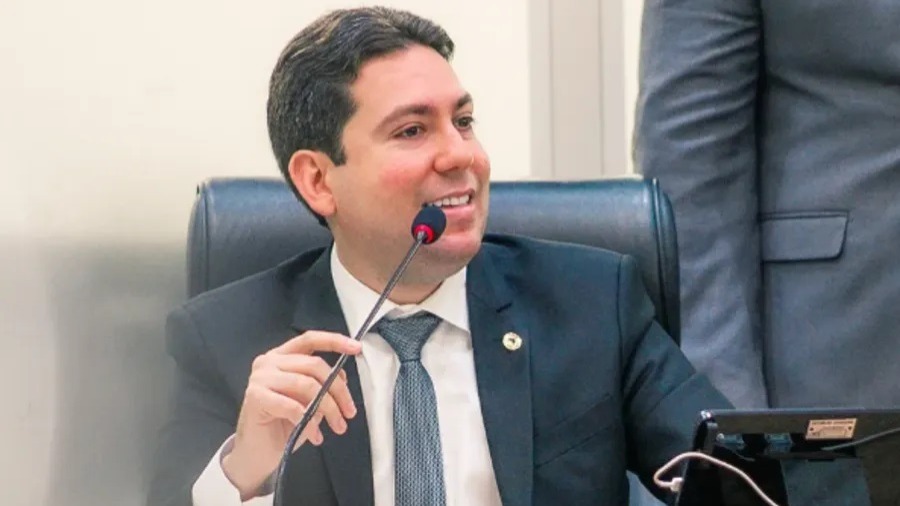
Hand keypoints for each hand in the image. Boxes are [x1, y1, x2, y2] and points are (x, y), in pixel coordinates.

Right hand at [222, 331, 361, 498]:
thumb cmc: (282, 426)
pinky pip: (293, 406)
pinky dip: (309, 422)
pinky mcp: (255, 397)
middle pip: (314, 365)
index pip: (310, 339)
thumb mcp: (308, 401)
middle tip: (349, 412)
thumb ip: (321, 384)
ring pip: (307, 384)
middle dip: (338, 390)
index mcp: (281, 357)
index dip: (335, 341)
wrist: (256, 454)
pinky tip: (316, 435)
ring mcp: (260, 378)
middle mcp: (269, 362)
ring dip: (328, 408)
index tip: (356, 348)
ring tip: (337, 426)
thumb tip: (341, 379)